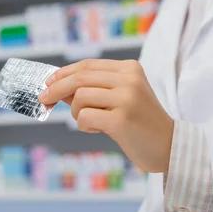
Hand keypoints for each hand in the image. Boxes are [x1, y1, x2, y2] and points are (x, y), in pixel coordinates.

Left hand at [38, 59, 174, 172]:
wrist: (168, 146)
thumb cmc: (141, 123)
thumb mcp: (120, 99)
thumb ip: (93, 90)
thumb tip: (57, 86)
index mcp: (130, 69)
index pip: (88, 66)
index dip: (63, 73)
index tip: (48, 83)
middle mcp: (129, 80)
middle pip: (80, 78)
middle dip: (56, 89)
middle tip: (44, 100)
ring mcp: (126, 99)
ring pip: (80, 97)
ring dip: (77, 113)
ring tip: (92, 123)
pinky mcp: (121, 120)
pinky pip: (85, 117)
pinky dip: (84, 125)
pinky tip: (97, 130)